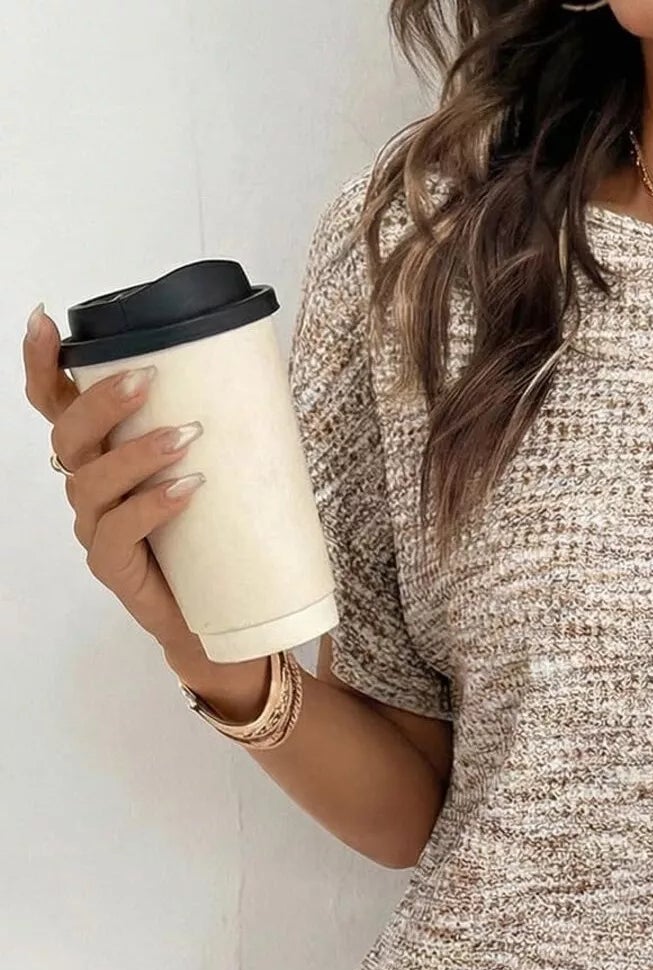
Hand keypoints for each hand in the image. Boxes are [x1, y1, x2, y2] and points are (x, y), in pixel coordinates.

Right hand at [22, 302, 204, 647]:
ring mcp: (95, 527)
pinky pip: (117, 530)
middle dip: (103, 402)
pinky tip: (186, 491)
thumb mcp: (212, 471)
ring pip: (91, 481)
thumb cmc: (212, 536)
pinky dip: (152, 506)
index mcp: (100, 453)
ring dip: (138, 453)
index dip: (41, 364)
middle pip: (68, 435)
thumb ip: (211, 431)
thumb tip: (259, 379)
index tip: (45, 320)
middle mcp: (87, 486)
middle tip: (148, 380)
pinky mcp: (111, 566)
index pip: (57, 404)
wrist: (221, 614)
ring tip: (186, 438)